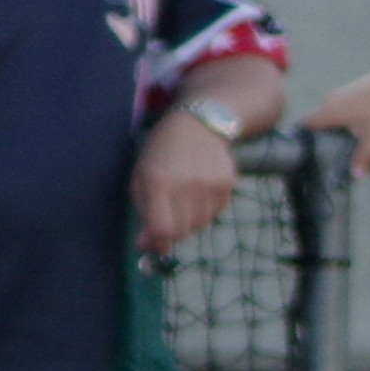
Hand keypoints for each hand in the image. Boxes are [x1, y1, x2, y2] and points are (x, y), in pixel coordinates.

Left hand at [135, 99, 241, 252]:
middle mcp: (188, 186)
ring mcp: (211, 186)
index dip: (158, 243)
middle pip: (182, 232)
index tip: (154, 242)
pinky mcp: (228, 185)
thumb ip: (144, 212)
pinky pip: (215, 213)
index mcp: (160, 183)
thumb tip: (148, 246)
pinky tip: (200, 190)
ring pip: (200, 225)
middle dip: (172, 231)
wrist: (198, 124)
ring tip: (184, 197)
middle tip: (168, 215)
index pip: (163, 230)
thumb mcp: (141, 178)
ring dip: (189, 220)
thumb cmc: (161, 152)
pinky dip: (205, 209)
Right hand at [304, 61, 369, 176]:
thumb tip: (355, 177)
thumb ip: (364, 157)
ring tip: (346, 142)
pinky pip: (342, 106)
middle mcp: (331, 99)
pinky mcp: (353, 87)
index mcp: (330, 110)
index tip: (306, 151)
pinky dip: (346, 117)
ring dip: (336, 127)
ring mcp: (341, 91)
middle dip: (322, 136)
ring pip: (331, 113)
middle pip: (318, 122)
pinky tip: (358, 127)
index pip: (305, 125)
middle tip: (330, 153)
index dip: (303, 138)